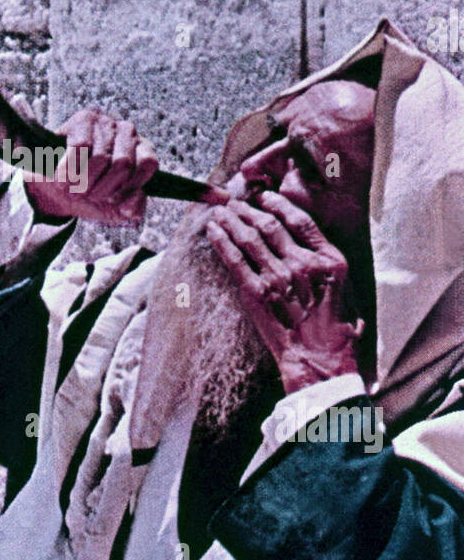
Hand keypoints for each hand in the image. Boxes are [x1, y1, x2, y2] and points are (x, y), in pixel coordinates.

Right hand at [24, 108, 158, 226]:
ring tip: (74, 187)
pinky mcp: (83, 119)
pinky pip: (80, 147)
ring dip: (83, 181)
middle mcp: (127, 131)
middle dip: (102, 188)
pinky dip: (69, 169)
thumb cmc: (91, 195)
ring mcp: (106, 123)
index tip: (113, 196)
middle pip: (123, 163)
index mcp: (142, 151)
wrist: (57, 189)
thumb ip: (134, 209)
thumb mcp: (116, 210)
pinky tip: (63, 178)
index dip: (129, 185)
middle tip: (88, 195)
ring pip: (100, 157)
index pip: (148, 163)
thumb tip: (137, 195)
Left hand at [206, 190, 362, 391]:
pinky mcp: (256, 292)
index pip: (300, 220)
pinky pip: (233, 259)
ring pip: (249, 237)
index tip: (265, 197)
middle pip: (270, 226)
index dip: (278, 205)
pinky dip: (220, 241)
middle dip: (249, 210)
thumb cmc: (337, 331)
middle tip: (235, 202)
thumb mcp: (346, 290)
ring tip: (220, 211)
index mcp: (329, 259)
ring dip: (231, 220)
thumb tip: (312, 245)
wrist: (320, 361)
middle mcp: (303, 263)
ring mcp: (278, 277)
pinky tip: (212, 230)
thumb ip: (328, 264)